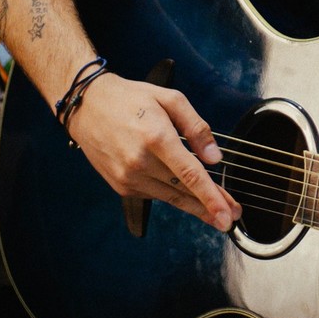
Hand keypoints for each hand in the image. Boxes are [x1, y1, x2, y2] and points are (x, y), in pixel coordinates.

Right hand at [64, 72, 242, 231]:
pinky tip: (185, 193)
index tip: (228, 214)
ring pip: (171, 198)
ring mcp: (128, 177)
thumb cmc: (130, 99)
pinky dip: (172, 194)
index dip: (212, 197)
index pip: (190, 175)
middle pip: (184, 191)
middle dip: (211, 207)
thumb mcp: (170, 99)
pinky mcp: (121, 186)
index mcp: (156, 137)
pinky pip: (155, 194)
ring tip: (216, 214)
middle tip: (232, 218)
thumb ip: (197, 128)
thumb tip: (214, 158)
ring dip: (195, 207)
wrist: (86, 107)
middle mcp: (140, 162)